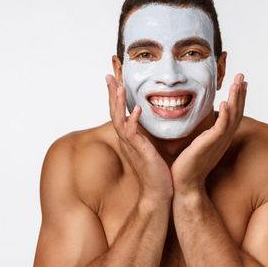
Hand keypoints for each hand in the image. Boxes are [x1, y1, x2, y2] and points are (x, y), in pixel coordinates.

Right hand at [106, 75, 173, 203]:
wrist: (158, 192)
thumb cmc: (156, 171)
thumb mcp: (150, 146)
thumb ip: (148, 134)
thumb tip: (152, 121)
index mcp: (130, 137)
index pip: (120, 112)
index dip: (116, 96)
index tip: (115, 79)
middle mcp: (127, 139)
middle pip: (114, 112)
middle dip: (111, 93)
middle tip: (109, 75)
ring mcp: (131, 145)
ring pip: (119, 120)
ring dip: (119, 103)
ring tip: (118, 87)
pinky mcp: (140, 151)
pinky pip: (133, 133)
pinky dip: (133, 120)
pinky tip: (138, 109)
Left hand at [171, 73, 247, 195]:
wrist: (185, 184)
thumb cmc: (190, 164)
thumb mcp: (199, 143)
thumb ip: (203, 131)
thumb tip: (200, 120)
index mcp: (221, 137)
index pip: (234, 114)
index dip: (239, 98)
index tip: (241, 83)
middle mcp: (223, 138)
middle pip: (237, 112)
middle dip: (240, 93)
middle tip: (243, 76)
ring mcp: (218, 142)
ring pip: (232, 117)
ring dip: (236, 99)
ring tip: (238, 83)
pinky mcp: (209, 145)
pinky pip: (220, 129)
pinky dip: (225, 115)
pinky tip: (226, 102)